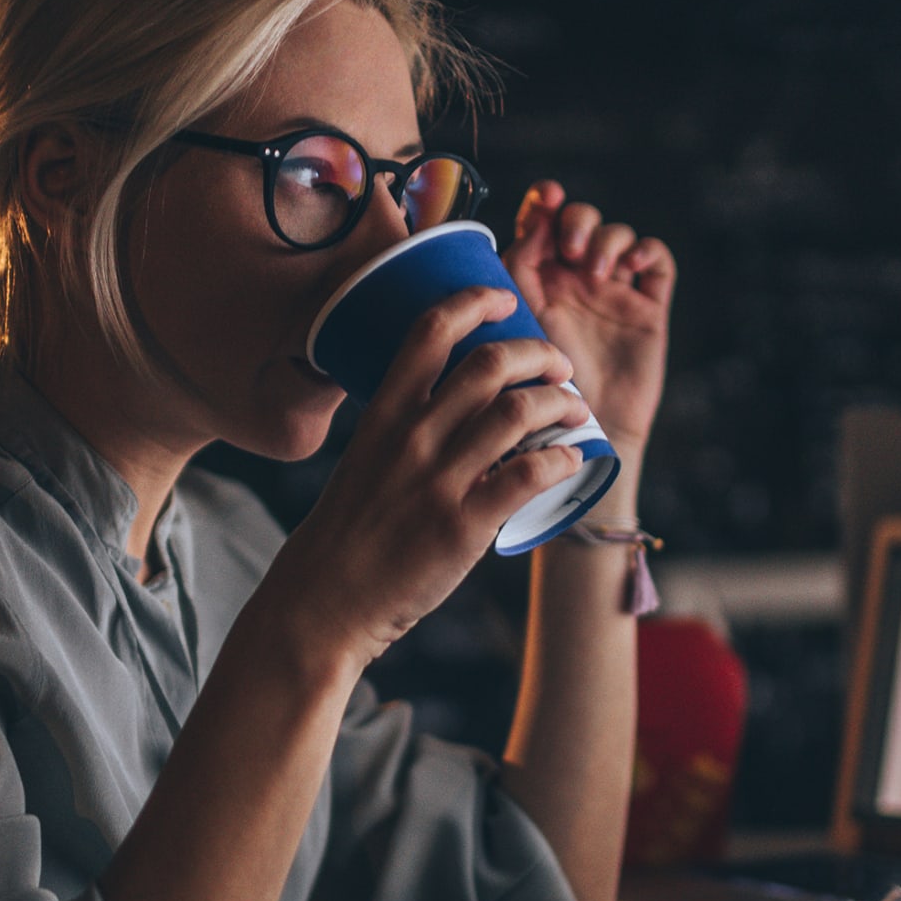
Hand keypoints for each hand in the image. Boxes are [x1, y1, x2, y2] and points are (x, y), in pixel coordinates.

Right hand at [261, 286, 590, 672]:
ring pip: (519, 412)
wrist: (326, 601)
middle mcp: (413, 437)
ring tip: (575, 409)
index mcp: (385, 413)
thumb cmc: (350, 530)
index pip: (431, 330)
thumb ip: (407, 428)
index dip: (474, 300)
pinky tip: (571, 461)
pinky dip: (562, 460)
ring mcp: (438, 480)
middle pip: (490, 362)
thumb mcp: (366, 459)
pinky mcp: (463, 525)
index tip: (504, 299)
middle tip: (559, 365)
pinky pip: (529, 476)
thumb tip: (464, 408)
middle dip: (539, 352)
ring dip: (562, 402)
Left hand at [504, 181, 673, 452]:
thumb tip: (529, 225)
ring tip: (594, 272)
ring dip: (607, 239)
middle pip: (583, 219)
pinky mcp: (648, 309)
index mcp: (537, 281)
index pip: (544, 222)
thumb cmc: (535, 392)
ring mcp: (614, 294)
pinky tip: (630, 265)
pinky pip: (658, 261)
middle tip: (570, 251)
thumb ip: (515, 275)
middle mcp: (575, 282)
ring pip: (619, 234)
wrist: (578, 438)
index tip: (547, 198)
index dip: (546, 201)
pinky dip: (646, 250)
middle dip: (578, 221)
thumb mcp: (515, 326)